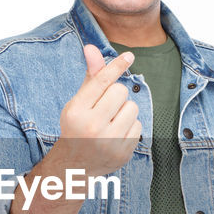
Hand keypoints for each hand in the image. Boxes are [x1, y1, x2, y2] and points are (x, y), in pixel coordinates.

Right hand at [50, 45, 141, 177]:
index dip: (116, 66)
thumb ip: (90, 77)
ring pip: (133, 108)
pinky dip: (130, 127)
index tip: (129, 56)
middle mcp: (91, 127)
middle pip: (120, 91)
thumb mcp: (78, 102)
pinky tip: (116, 135)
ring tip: (111, 122)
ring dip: (125, 111)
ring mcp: (108, 142)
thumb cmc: (77, 126)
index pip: (101, 81)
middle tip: (104, 108)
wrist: (75, 166)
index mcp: (77, 111)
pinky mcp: (122, 153)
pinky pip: (139, 126)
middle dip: (116, 95)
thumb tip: (91, 48)